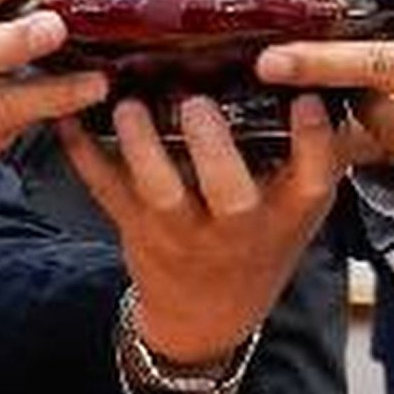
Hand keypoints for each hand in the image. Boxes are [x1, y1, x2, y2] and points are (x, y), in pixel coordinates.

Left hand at [56, 94, 341, 369]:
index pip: (312, 179)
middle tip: (197, 102)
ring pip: (159, 191)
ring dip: (141, 146)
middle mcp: (236, 225)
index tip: (304, 99)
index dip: (312, 141)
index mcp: (286, 213)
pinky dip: (84, 154)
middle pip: (228, 191)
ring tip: (129, 105)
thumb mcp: (296, 210)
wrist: (207, 316)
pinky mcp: (136, 226)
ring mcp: (182, 229)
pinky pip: (107, 191)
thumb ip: (307, 156)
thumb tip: (323, 78)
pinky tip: (70, 118)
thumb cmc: (259, 242)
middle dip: (212, 147)